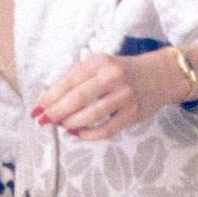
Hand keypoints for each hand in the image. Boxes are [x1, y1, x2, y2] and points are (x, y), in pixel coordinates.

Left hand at [31, 51, 175, 140]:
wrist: (160, 75)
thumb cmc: (121, 72)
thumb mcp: (100, 66)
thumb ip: (78, 79)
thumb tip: (48, 100)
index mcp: (99, 61)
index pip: (69, 80)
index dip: (50, 96)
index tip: (36, 108)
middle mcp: (113, 76)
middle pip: (78, 97)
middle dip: (56, 111)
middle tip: (44, 120)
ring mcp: (125, 95)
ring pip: (91, 114)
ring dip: (71, 123)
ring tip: (61, 126)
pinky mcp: (133, 113)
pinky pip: (107, 129)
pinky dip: (89, 134)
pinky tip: (78, 134)